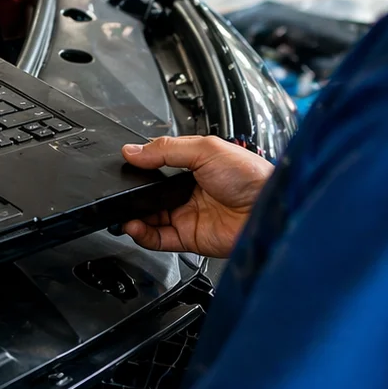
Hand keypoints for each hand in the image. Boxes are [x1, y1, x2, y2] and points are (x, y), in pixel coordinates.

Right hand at [120, 135, 273, 257]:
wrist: (268, 210)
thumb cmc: (251, 177)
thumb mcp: (206, 149)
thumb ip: (166, 150)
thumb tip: (132, 151)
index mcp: (195, 166)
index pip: (158, 167)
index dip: (141, 168)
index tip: (125, 165)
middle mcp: (189, 192)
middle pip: (150, 195)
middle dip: (132, 195)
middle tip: (119, 192)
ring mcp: (188, 215)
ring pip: (149, 218)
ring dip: (132, 216)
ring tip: (121, 211)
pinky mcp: (189, 238)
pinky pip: (158, 239)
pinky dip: (142, 235)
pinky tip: (133, 226)